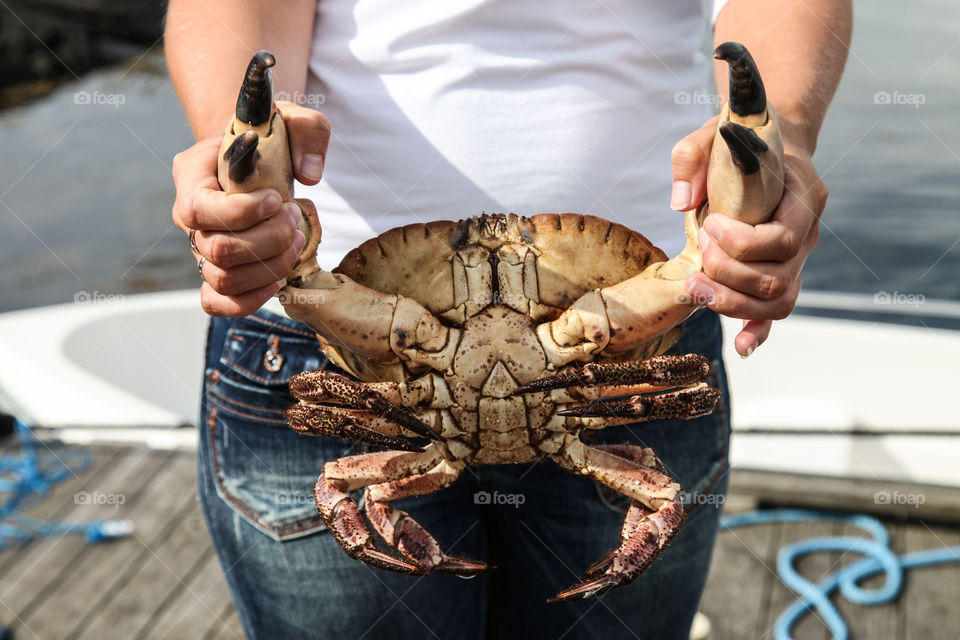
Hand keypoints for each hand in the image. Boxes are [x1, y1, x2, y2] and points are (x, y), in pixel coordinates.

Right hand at [171, 102, 330, 316]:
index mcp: (192, 175)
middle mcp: (190, 218)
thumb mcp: (291, 118)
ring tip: (296, 240)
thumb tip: (310, 173)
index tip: (278, 200)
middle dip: (268, 240)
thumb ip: (308, 129)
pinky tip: (278, 280)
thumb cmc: (269, 139)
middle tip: (294, 218)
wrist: (258, 160)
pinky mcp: (218, 272)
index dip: (241, 213)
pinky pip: (218, 303)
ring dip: (270, 266)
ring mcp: (201, 249)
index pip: (197, 208)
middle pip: (218, 250)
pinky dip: (250, 300)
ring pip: (223, 279)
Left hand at [670, 118, 827, 356]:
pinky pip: (775, 312)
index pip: (785, 237)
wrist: (769, 144)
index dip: (744, 243)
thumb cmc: (741, 140)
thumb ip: (691, 158)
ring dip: (733, 303)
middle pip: (778, 277)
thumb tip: (680, 203)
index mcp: (802, 196)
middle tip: (699, 252)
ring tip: (695, 289)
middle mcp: (807, 232)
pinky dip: (759, 331)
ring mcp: (796, 258)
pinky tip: (742, 346)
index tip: (711, 227)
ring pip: (778, 300)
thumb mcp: (713, 132)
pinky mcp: (779, 273)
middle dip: (730, 274)